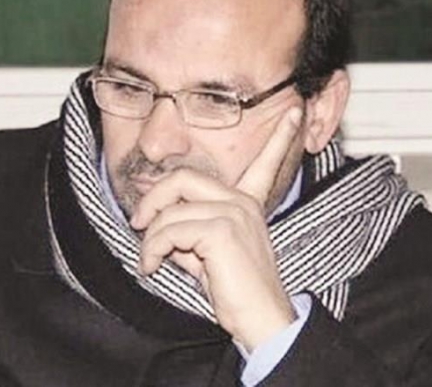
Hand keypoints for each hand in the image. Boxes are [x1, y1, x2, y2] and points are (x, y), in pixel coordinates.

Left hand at [131, 108, 302, 349]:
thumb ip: (187, 233)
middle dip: (151, 199)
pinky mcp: (221, 230)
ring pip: (169, 211)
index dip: (281, 136)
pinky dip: (152, 250)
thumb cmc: (236, 292)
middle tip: (138, 224)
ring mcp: (234, 213)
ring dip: (149, 240)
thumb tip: (155, 228)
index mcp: (247, 203)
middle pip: (181, 179)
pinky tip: (153, 266)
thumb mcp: (207, 255)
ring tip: (150, 261)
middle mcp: (243, 202)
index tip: (294, 110)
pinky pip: (169, 230)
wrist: (260, 320)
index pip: (266, 162)